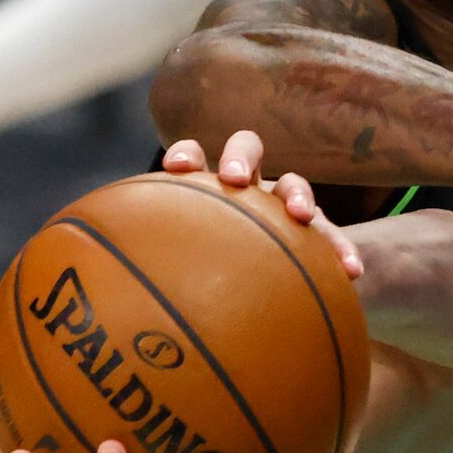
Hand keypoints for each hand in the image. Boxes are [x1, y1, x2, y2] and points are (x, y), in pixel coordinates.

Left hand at [160, 129, 361, 279]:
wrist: (258, 297)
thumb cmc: (204, 282)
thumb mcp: (176, 277)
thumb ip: (151, 276)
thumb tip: (101, 302)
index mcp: (208, 190)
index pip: (195, 156)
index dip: (187, 156)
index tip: (176, 168)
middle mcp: (247, 188)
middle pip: (247, 149)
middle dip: (242, 158)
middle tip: (237, 180)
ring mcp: (282, 206)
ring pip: (292, 183)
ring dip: (295, 193)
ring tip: (299, 215)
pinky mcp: (314, 234)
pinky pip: (331, 238)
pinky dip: (340, 250)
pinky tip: (351, 272)